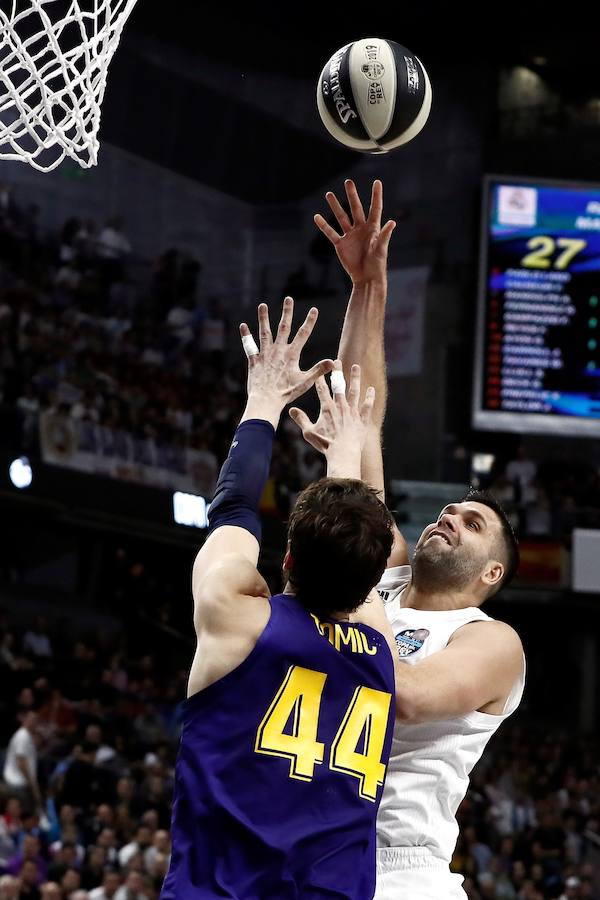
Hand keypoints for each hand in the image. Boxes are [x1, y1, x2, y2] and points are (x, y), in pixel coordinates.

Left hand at [240, 297, 333, 426]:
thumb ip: (319, 370)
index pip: (303, 334)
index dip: (310, 321)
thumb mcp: (305, 382)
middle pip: (284, 327)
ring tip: (262, 305)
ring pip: (265, 332)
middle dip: (287, 312)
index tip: (314, 309)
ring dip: (264, 318)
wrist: (266, 400)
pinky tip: (243, 325)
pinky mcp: (254, 360)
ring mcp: (265, 354)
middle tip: (288, 299)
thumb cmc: (286, 393)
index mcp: (292, 354)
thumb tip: (334, 362)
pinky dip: (246, 336)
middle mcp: (278, 350)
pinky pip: (249, 346)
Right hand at [289, 361, 374, 478]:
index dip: (320, 378)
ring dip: (355, 378)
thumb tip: (291, 410)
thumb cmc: (325, 444)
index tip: (320, 370)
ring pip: (354, 391)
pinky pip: (367, 405)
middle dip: (337, 372)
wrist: (343, 454)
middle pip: (339, 385)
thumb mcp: (309, 432)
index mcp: (326, 408)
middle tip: (337, 361)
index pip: (322, 389)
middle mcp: (340, 406)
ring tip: (356, 366)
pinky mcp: (362, 419)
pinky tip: (370, 388)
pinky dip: (369, 397)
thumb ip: (301, 419)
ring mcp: (352, 411)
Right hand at [314, 180, 394, 286]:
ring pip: (341, 217)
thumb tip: (392, 222)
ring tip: (329, 194)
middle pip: (356, 208)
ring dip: (335, 206)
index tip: (377, 182)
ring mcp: (350, 236)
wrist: (366, 278)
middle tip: (348, 182)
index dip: (376, 195)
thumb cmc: (377, 264)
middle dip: (352, 195)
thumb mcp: (381, 249)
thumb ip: (385, 235)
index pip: (375, 208)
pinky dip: (324, 226)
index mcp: (373, 228)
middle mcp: (361, 229)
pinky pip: (331, 233)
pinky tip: (317, 217)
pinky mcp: (341, 244)